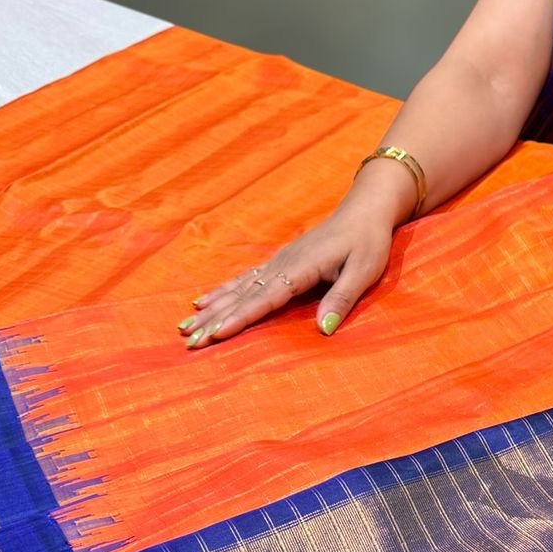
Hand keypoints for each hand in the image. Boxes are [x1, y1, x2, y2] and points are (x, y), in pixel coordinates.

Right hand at [181, 182, 402, 348]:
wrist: (363, 211)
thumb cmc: (367, 242)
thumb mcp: (364, 272)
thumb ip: (342, 299)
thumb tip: (324, 330)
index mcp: (301, 268)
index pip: (266, 298)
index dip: (241, 317)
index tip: (217, 333)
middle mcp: (282, 264)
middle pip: (243, 296)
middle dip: (215, 319)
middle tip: (189, 340)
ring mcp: (277, 262)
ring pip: (237, 289)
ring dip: (211, 309)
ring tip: (185, 326)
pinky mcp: (277, 262)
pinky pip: (243, 280)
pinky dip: (221, 292)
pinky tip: (203, 302)